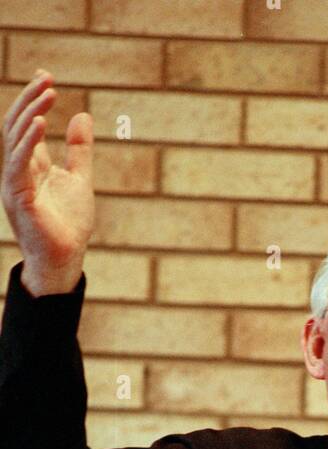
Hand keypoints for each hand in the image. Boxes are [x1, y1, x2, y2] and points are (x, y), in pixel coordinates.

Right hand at [1, 70, 93, 294]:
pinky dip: (27, 141)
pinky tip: (41, 122)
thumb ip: (79, 150)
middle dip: (29, 99)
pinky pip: (17, 162)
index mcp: (30, 165)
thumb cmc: (68, 225)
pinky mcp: (17, 197)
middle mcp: (17, 170)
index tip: (47, 77)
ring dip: (30, 113)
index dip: (34, 100)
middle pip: (16, 125)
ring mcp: (14, 182)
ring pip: (14, 138)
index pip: (26, 124)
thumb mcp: (79, 179)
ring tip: (48, 93)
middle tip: (46, 79)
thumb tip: (82, 116)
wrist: (65, 260)